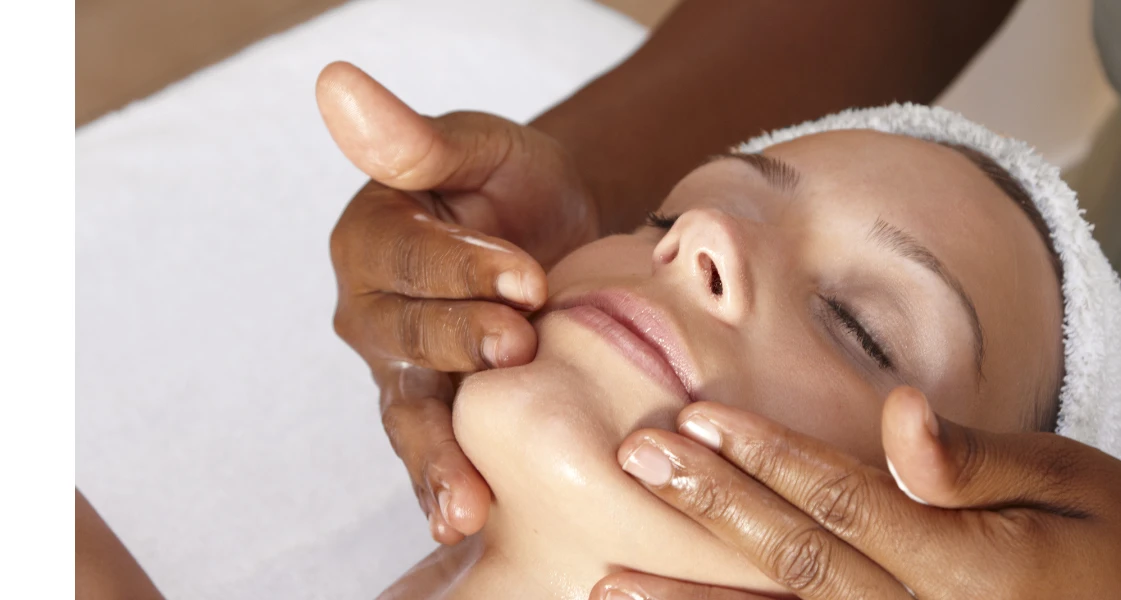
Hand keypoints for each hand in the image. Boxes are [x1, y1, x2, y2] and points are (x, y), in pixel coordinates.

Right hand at [317, 62, 598, 543]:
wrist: (557, 235)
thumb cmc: (513, 185)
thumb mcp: (480, 147)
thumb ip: (417, 138)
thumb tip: (337, 84)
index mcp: (371, 237)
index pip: (405, 254)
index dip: (460, 265)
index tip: (526, 275)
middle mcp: (371, 309)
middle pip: (404, 334)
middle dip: (460, 342)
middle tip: (515, 348)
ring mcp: (399, 369)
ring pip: (410, 409)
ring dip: (437, 451)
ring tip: (466, 498)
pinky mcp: (435, 411)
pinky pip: (431, 451)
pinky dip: (442, 486)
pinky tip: (462, 521)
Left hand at [593, 388, 1120, 598]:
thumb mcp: (1073, 480)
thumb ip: (978, 460)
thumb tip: (900, 415)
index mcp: (967, 564)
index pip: (841, 503)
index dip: (763, 461)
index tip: (693, 422)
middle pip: (794, 567)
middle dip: (707, 514)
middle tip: (633, 463)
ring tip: (605, 587)